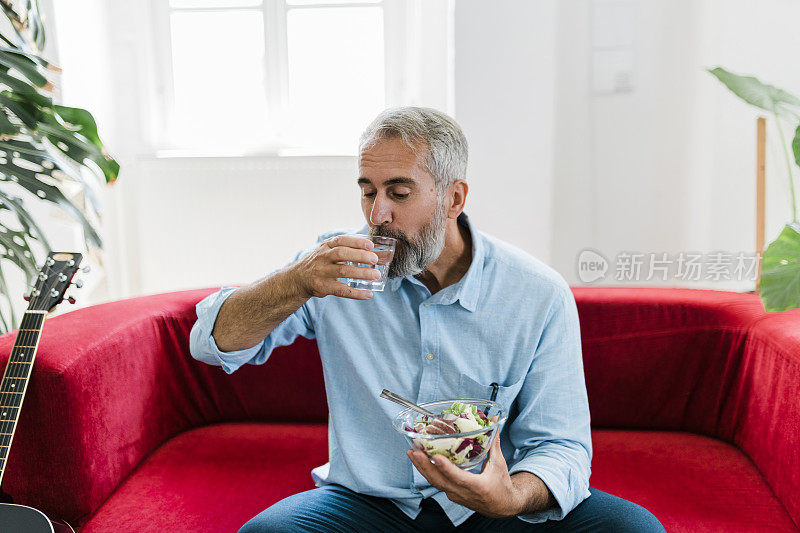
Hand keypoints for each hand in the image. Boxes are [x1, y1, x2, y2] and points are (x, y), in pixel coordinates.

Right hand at [292, 234, 380, 299]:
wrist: (298, 278)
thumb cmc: (321, 263)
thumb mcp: (329, 252)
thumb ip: (348, 250)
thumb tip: (379, 253)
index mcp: (326, 246)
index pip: (341, 240)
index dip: (356, 242)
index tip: (370, 245)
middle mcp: (323, 257)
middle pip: (342, 254)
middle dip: (359, 256)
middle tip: (374, 259)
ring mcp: (321, 272)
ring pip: (343, 271)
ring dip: (361, 273)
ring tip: (376, 275)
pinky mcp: (322, 287)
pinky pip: (341, 290)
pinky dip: (356, 293)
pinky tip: (368, 294)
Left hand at [406, 430, 523, 518]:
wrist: (502, 506)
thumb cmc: (501, 485)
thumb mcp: (499, 463)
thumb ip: (494, 441)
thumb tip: (493, 420)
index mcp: (478, 486)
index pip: (459, 478)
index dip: (446, 468)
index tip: (436, 457)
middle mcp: (463, 493)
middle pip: (439, 481)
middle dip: (425, 466)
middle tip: (414, 451)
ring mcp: (455, 495)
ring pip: (435, 483)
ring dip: (422, 468)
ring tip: (412, 453)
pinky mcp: (451, 494)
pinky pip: (436, 483)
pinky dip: (427, 471)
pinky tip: (420, 460)